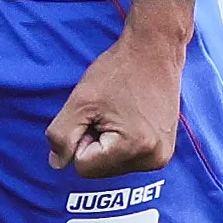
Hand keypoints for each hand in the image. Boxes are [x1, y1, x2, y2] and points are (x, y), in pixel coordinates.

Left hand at [47, 25, 184, 178]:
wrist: (154, 51)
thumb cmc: (118, 71)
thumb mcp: (80, 101)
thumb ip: (61, 136)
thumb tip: (57, 164)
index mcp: (134, 148)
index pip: (84, 167)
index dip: (80, 139)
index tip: (95, 113)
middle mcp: (154, 159)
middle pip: (100, 170)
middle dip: (94, 143)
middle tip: (107, 112)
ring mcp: (162, 157)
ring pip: (112, 166)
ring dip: (107, 143)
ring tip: (119, 113)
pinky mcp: (165, 151)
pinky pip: (128, 159)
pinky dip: (121, 142)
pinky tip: (129, 117)